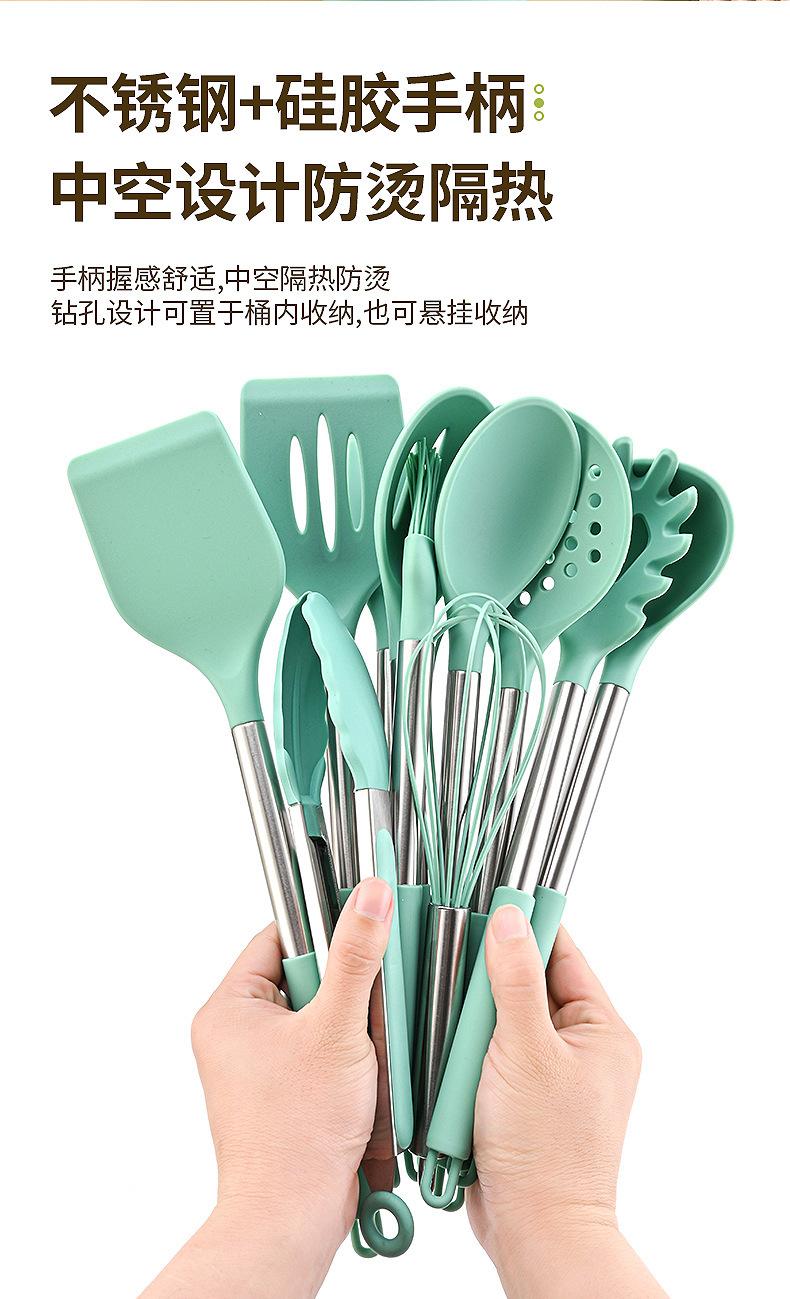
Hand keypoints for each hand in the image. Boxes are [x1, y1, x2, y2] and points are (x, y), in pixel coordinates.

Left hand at [140, 876, 393, 1298]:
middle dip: (347, 990)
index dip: (323, 932)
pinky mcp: (284, 1094)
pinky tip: (366, 1076)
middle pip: (305, 976)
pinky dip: (353, 1057)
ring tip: (366, 1052)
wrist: (293, 1218)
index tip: (362, 928)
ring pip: (321, 1015)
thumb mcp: (339, 1028)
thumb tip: (371, 895)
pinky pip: (324, 1051)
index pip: (279, 937)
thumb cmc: (299, 1133)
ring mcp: (259, 1066)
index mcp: (228, 1008)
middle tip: (367, 1008)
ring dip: (354, 1026)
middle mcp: (236, 1034)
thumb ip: (358, 957)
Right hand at [468, 908, 665, 1298]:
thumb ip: (514, 979)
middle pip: (525, 983)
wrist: (533, 1232)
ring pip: (499, 1020)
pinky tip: (441, 1051)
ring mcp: (547, 1074)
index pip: (562, 953)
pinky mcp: (516, 1099)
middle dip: (487, 978)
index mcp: (601, 1029)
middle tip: (451, 960)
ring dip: (470, 1020)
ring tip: (445, 1015)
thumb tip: (508, 917)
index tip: (487, 901)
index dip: (525, 927)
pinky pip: (486, 1056)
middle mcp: (578, 1048)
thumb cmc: (545, 1149)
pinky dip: (463, 1053)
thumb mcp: (526, 1050)